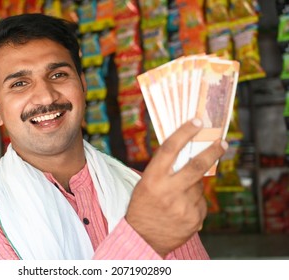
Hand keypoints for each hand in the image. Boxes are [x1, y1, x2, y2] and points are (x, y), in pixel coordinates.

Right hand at [125, 118, 227, 257]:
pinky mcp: (195, 218)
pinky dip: (194, 202)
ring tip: (177, 197)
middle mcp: (169, 191)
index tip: (198, 121)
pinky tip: (181, 210)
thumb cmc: (142, 206)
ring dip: (192, 187)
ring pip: (198, 186)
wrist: (143, 238)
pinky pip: (200, 202)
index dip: (184, 132)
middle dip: (213, 151)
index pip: (169, 149)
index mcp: (152, 179)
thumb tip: (189, 153)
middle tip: (222, 142)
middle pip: (197, 166)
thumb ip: (165, 170)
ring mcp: (184, 206)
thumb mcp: (145, 184)